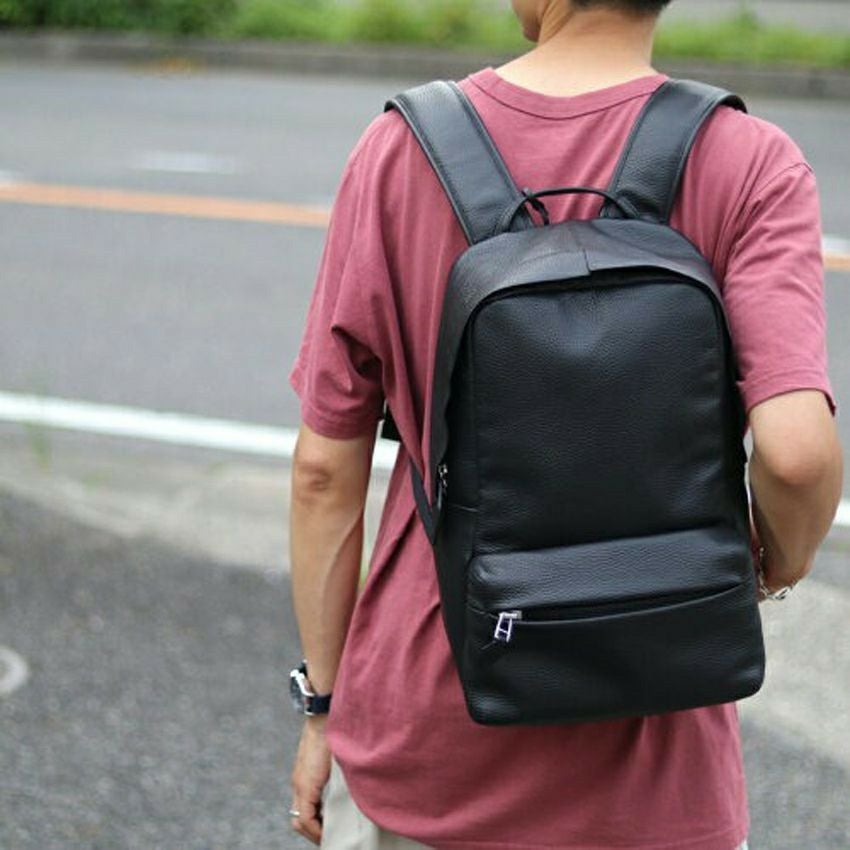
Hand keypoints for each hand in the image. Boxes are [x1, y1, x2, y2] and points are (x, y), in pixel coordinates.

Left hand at [290, 717, 330, 844]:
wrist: (324, 715)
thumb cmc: (334, 731)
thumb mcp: (334, 757)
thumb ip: (336, 773)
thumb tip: (352, 781)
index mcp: (305, 778)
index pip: (303, 813)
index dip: (316, 827)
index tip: (330, 831)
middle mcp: (298, 784)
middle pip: (299, 821)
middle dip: (314, 832)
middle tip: (329, 836)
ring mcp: (300, 784)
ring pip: (300, 821)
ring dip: (315, 831)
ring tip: (330, 835)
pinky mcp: (305, 783)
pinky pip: (305, 817)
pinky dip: (315, 828)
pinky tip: (327, 831)